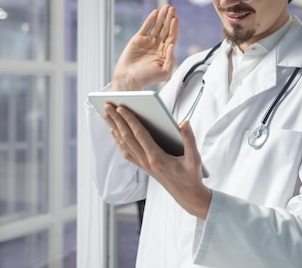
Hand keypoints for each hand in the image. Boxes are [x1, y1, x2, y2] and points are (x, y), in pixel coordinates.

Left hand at [103, 103, 211, 218]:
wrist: (187, 196)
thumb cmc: (191, 177)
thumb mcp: (194, 158)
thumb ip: (189, 139)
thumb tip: (184, 122)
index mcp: (157, 158)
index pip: (139, 134)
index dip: (129, 120)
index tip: (121, 107)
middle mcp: (146, 161)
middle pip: (127, 137)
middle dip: (116, 120)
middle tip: (107, 106)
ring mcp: (143, 165)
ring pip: (124, 144)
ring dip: (114, 129)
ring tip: (107, 116)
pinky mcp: (144, 167)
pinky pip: (127, 152)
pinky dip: (119, 141)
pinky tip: (116, 133)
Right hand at [112, 5, 178, 90]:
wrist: (129, 78)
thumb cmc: (146, 78)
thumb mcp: (164, 72)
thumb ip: (170, 59)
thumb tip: (172, 45)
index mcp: (165, 53)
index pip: (172, 37)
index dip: (174, 28)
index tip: (176, 19)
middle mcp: (158, 46)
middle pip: (166, 29)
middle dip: (169, 18)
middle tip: (172, 8)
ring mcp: (148, 42)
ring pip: (157, 26)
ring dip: (162, 16)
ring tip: (166, 7)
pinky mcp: (138, 39)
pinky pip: (146, 27)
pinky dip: (150, 20)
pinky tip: (155, 13)